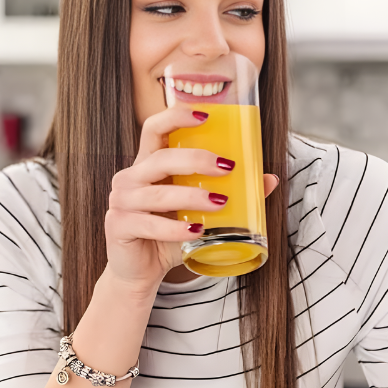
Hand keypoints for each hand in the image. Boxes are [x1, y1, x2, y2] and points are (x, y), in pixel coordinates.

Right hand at [104, 107, 278, 295]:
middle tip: (227, 168)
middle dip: (196, 160)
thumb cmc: (169, 237)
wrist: (141, 272)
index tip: (206, 115)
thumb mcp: (200, 213)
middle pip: (161, 158)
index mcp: (148, 165)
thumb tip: (269, 179)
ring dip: (192, 197)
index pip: (155, 128)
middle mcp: (130, 178)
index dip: (176, 116)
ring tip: (220, 202)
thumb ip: (231, 193)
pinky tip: (196, 232)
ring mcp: (121, 201)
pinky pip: (150, 224)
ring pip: (159, 194)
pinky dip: (175, 229)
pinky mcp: (118, 226)